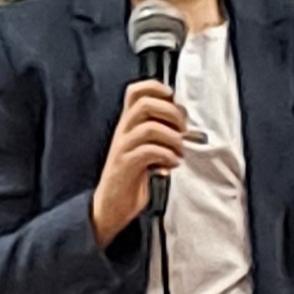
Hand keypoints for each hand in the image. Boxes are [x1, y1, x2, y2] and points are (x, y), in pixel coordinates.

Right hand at [91, 80, 190, 245]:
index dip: (155, 87)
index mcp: (129, 124)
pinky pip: (148, 152)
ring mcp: (122, 148)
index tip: (172, 98)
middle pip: (145, 104)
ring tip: (179, 152)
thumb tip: (183, 119)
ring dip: (173, 138)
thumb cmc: (132, 177)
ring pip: (149, 128)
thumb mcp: (145, 148)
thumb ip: (159, 132)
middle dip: (171, 113)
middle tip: (182, 130)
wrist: (110, 206)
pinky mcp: (125, 166)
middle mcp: (123, 131)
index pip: (135, 91)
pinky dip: (167, 156)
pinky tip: (171, 165)